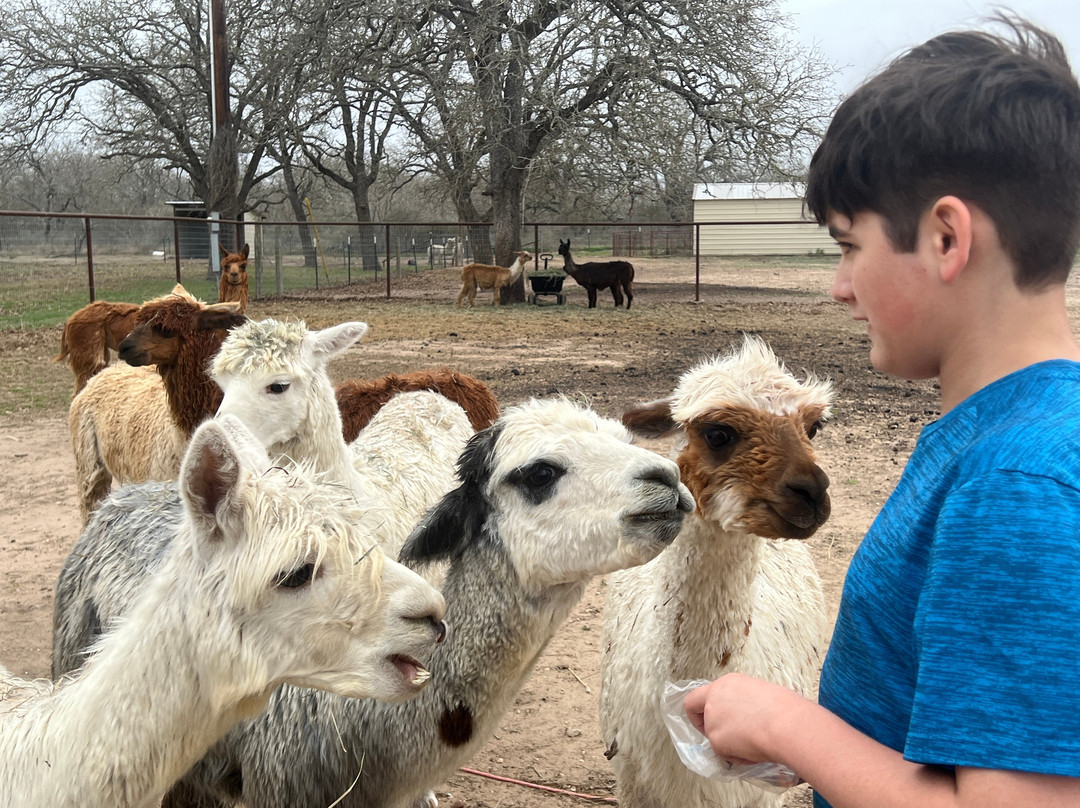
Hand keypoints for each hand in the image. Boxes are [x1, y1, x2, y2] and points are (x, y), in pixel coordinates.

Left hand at [683, 673, 806, 765]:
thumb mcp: (760, 695)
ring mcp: (713, 719)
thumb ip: (743, 703)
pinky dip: (738, 756)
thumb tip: (746, 716)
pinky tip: (755, 751)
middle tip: (723, 736)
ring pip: (714, 736)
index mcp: (727, 683)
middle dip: (704, 726)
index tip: (708, 717)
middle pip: (696, 712)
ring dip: (728, 743)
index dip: (701, 709)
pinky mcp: (716, 740)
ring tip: (754, 743)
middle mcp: (714, 698)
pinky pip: (724, 754)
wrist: (786, 724)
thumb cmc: (785, 709)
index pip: (699, 694)